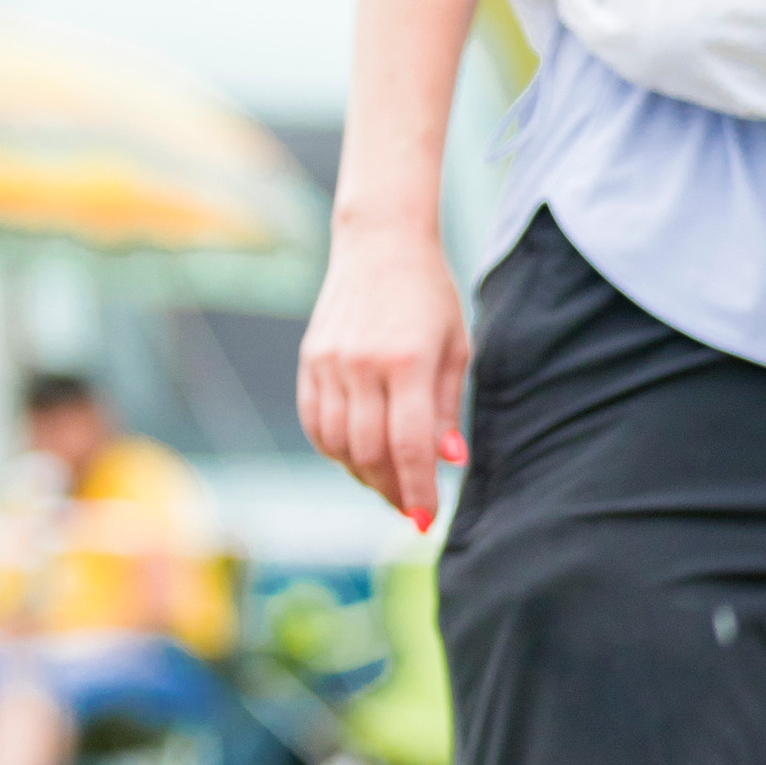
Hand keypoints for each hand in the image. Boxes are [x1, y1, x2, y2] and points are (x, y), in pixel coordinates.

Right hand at [297, 222, 471, 530]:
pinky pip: (315, 423)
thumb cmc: (430, 297)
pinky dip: (335, 449)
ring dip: (363, 475)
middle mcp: (363, 365)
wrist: (381, 245)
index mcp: (408, 362)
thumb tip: (448, 460)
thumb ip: (448, 407)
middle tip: (409, 507)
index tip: (426, 519)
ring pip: (338, 444)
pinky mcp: (310, 361)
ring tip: (387, 483)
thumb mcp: (455, 347)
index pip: (409, 446)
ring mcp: (330, 363)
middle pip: (370, 453)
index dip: (418, 490)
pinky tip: (357, 455)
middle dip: (391, 490)